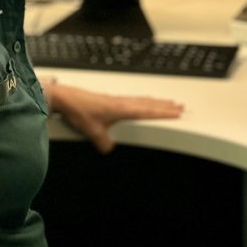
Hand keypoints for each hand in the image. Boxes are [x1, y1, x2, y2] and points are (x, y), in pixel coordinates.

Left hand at [43, 80, 183, 153]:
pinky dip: (143, 100)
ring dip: (156, 101)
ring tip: (167, 102)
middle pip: (149, 104)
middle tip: (179, 106)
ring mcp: (116, 100)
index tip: (178, 112)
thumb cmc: (80, 110)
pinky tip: (142, 102)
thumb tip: (109, 148)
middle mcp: (122, 102)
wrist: (67, 98)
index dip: (164, 113)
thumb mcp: (93, 132)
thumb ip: (104, 142)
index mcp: (122, 109)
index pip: (149, 111)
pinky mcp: (110, 99)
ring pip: (142, 100)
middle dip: (165, 106)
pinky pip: (133, 99)